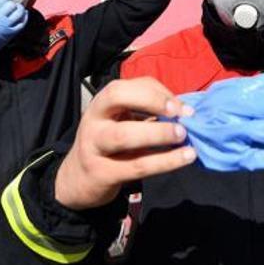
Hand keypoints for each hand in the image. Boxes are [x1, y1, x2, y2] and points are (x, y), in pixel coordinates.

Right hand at [0, 0, 27, 55]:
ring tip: (20, 8)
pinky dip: (24, 19)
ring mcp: (5, 26)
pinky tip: (24, 16)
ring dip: (21, 9)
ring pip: (19, 13)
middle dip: (13, 3)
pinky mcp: (10, 34)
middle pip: (12, 5)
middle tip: (13, 4)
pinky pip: (21, 25)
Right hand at [55, 77, 196, 209]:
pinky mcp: (103, 174)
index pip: (125, 85)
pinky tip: (185, 157)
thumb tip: (185, 112)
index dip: (155, 91)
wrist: (78, 179)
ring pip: (124, 135)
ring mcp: (94, 147)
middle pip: (116, 97)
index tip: (180, 106)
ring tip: (183, 136)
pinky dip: (165, 161)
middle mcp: (94, 120)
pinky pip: (138, 166)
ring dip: (158, 133)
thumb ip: (147, 113)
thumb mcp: (120, 122)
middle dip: (152, 100)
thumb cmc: (109, 145)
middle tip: (180, 115)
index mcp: (101, 104)